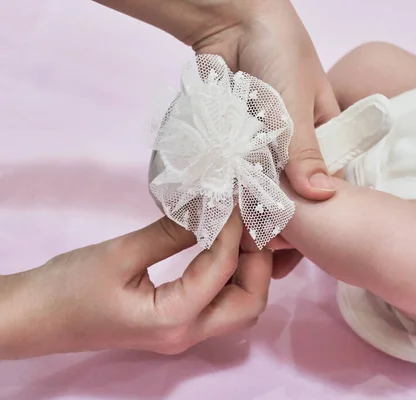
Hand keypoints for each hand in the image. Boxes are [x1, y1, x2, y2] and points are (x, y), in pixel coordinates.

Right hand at [0, 213, 271, 358]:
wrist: (35, 319)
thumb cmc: (68, 288)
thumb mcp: (120, 253)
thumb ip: (171, 232)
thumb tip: (210, 208)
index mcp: (173, 319)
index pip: (223, 271)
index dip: (235, 231)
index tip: (236, 200)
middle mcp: (187, 334)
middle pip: (250, 303)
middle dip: (258, 260)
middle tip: (248, 222)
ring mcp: (184, 334)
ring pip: (241, 307)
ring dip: (249, 270)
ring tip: (239, 231)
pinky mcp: (178, 325)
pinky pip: (221, 305)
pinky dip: (232, 277)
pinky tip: (222, 247)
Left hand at [190, 0, 340, 200]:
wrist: (230, 19)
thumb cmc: (278, 51)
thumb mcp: (296, 104)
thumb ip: (304, 151)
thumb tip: (321, 195)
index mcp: (324, 127)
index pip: (328, 171)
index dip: (318, 194)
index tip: (306, 216)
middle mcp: (295, 136)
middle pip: (292, 177)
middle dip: (280, 189)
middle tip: (269, 212)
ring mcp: (263, 137)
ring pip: (261, 171)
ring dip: (252, 179)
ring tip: (245, 200)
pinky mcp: (235, 135)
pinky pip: (235, 159)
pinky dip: (231, 167)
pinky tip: (226, 183)